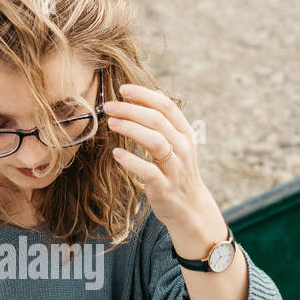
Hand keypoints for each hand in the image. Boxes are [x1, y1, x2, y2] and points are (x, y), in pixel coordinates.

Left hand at [105, 82, 248, 299]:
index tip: (122, 88)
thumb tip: (130, 101)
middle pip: (158, 120)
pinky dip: (132, 162)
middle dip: (133, 109)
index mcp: (184, 133)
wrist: (190, 210)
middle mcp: (182, 148)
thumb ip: (157, 126)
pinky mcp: (164, 188)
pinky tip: (117, 154)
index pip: (166, 106)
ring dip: (132, 129)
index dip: (144, 95)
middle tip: (109, 105)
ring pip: (156, 142)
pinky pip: (149, 172)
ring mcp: (175, 168)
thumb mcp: (172, 146)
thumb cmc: (175, 173)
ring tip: (111, 123)